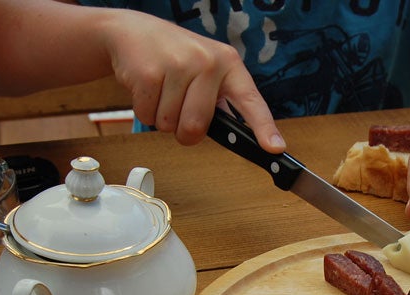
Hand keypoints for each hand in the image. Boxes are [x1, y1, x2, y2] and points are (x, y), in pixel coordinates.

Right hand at [102, 11, 284, 152]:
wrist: (134, 32)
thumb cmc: (175, 58)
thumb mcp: (206, 72)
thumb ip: (222, 103)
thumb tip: (239, 138)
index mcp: (228, 65)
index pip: (251, 102)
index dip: (264, 128)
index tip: (275, 148)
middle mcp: (208, 62)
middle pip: (197, 127)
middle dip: (183, 131)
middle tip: (179, 108)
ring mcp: (178, 65)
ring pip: (170, 125)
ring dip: (162, 118)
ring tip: (163, 91)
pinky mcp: (150, 72)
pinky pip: (148, 116)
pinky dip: (145, 110)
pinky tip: (148, 88)